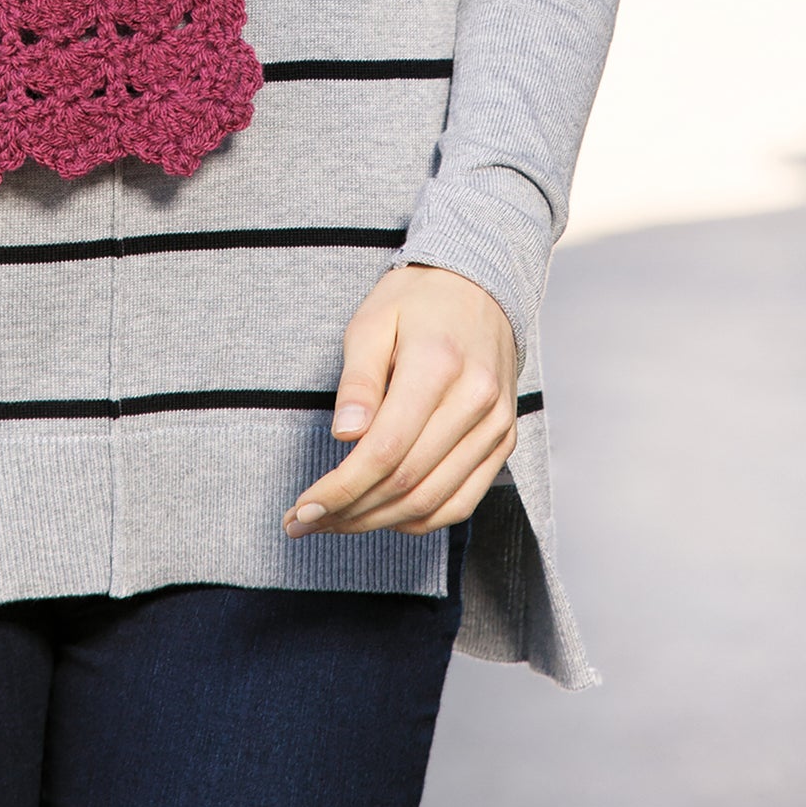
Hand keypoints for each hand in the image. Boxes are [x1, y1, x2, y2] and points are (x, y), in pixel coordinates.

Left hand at [283, 264, 518, 539]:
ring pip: (434, 502)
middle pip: (407, 483)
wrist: (480, 284)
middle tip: (306, 521)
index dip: (341, 489)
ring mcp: (495, 425)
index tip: (302, 508)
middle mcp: (475, 400)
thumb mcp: (372, 320)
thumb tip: (345, 437)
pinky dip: (419, 519)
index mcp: (438, 365)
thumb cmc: (418, 299)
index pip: (385, 450)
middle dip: (350, 512)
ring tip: (336, 521)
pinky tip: (383, 515)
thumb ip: (358, 380)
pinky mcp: (503, 440)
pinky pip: (461, 501)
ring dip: (379, 522)